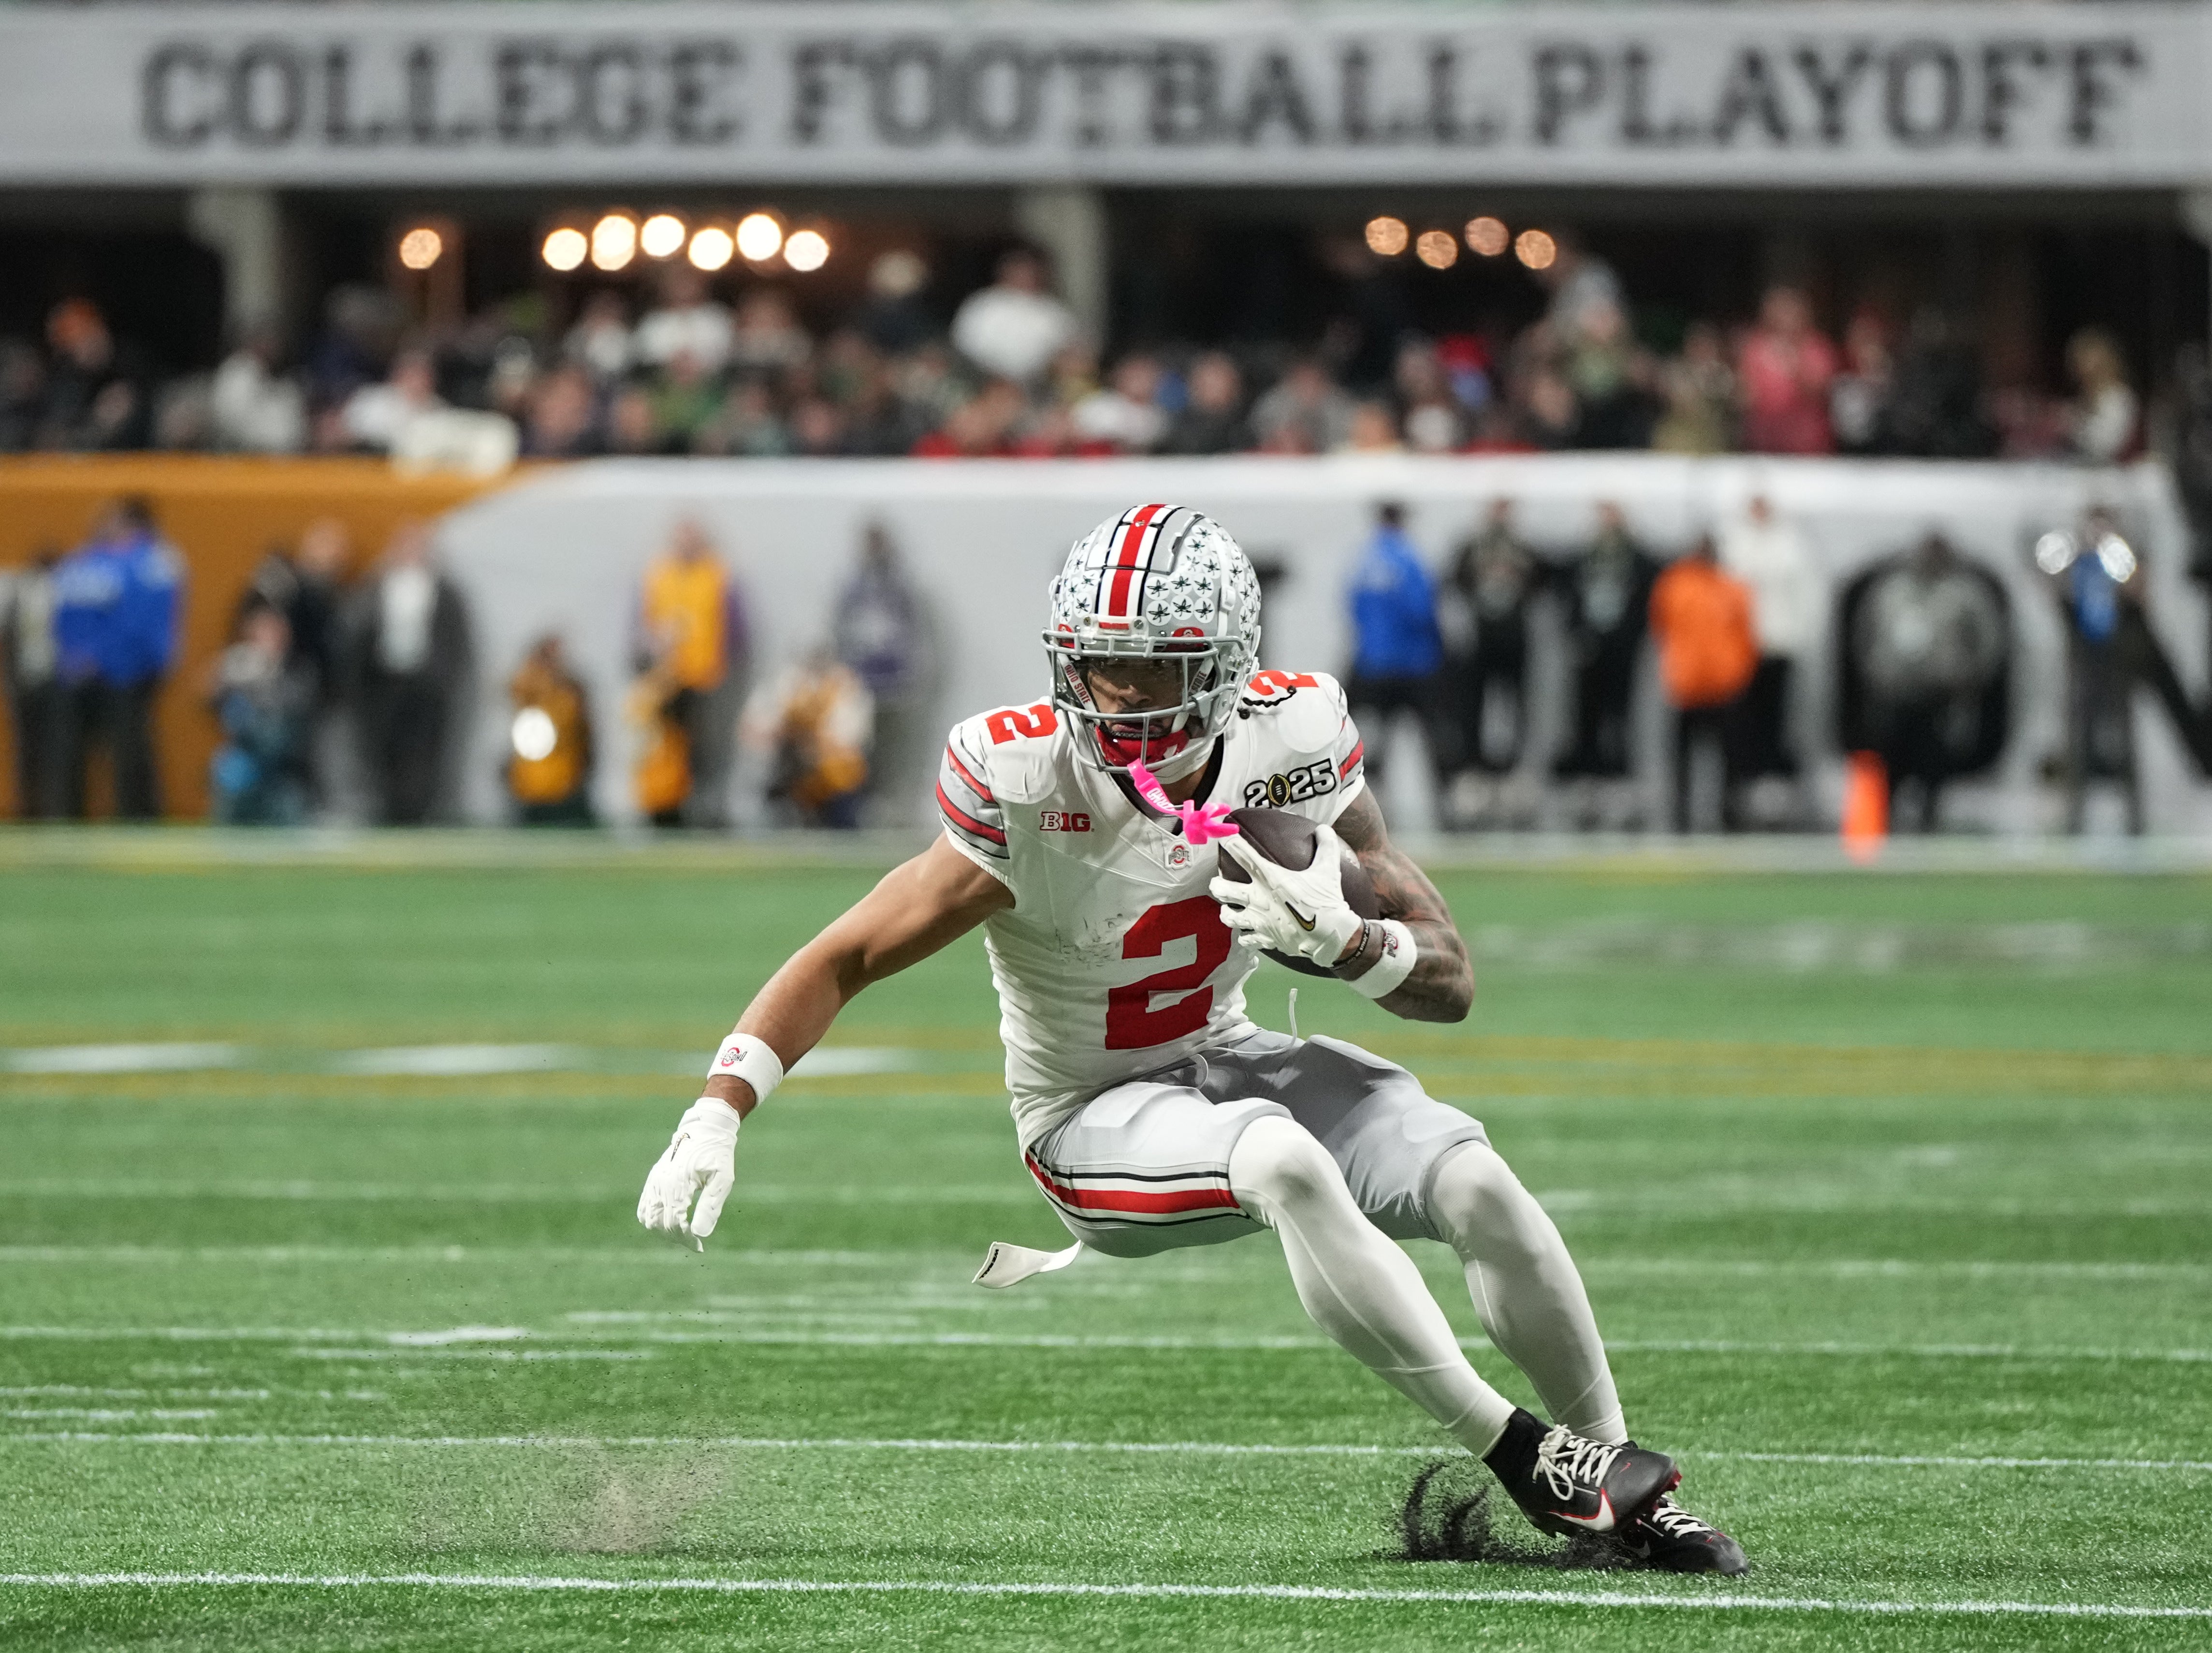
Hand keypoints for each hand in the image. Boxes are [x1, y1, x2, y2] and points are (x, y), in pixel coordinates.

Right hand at [637, 1098, 740, 1246]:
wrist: (705, 1129)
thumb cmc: (718, 1154)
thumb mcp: (722, 1179)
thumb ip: (710, 1206)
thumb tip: (700, 1234)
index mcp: (677, 1184)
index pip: (674, 1223)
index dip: (685, 1239)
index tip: (699, 1247)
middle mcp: (660, 1183)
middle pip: (659, 1224)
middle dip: (676, 1237)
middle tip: (694, 1242)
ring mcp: (654, 1181)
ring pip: (648, 1218)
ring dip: (663, 1231)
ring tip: (683, 1233)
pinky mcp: (653, 1179)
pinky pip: (644, 1207)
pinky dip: (652, 1220)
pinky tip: (669, 1223)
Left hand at [1209, 823, 1364, 967]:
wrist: (1330, 935)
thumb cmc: (1326, 900)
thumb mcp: (1328, 869)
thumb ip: (1326, 846)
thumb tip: (1324, 828)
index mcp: (1270, 877)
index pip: (1244, 855)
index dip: (1229, 842)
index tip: (1220, 835)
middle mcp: (1258, 898)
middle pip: (1223, 890)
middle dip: (1217, 885)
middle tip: (1217, 882)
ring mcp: (1259, 920)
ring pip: (1228, 917)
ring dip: (1226, 912)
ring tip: (1226, 909)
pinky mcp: (1265, 938)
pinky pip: (1246, 939)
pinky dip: (1244, 937)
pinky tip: (1246, 935)